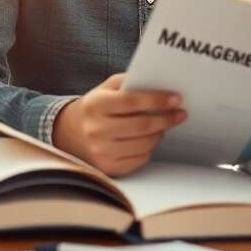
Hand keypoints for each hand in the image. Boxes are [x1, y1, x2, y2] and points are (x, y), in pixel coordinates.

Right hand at [52, 73, 185, 176]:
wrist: (69, 133)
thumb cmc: (96, 107)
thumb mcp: (106, 88)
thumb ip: (129, 83)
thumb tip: (160, 85)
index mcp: (95, 105)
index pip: (132, 101)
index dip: (157, 99)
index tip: (176, 98)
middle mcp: (96, 130)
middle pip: (142, 126)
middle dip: (166, 119)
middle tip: (181, 114)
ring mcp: (101, 152)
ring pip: (144, 144)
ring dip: (160, 134)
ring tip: (164, 125)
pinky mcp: (108, 168)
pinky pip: (140, 159)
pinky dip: (149, 148)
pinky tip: (149, 140)